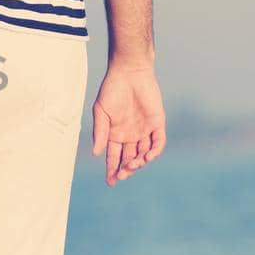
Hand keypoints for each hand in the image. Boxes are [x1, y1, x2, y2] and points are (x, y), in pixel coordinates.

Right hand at [92, 61, 165, 184]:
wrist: (129, 72)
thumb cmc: (112, 89)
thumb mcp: (101, 112)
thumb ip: (99, 132)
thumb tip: (96, 154)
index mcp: (115, 134)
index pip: (114, 157)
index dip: (112, 169)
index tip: (110, 182)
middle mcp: (130, 135)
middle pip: (129, 159)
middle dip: (125, 170)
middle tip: (121, 175)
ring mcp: (144, 130)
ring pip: (143, 154)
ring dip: (138, 162)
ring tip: (132, 165)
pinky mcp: (157, 123)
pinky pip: (158, 142)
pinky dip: (154, 152)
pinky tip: (146, 157)